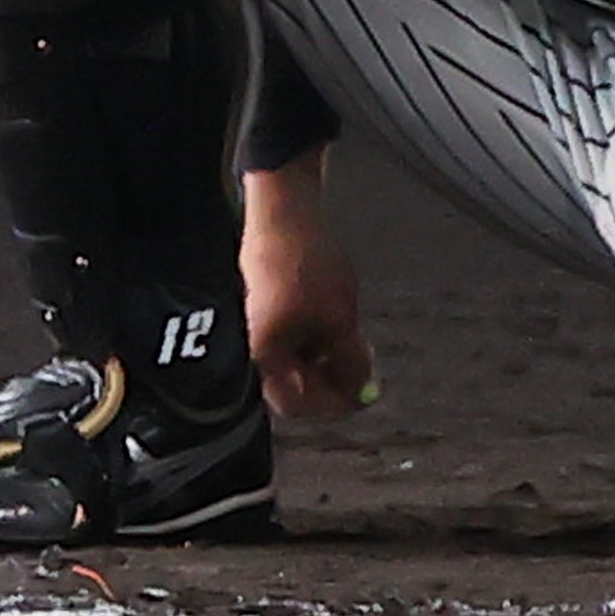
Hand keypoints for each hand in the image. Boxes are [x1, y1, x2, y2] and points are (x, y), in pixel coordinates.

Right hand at [242, 152, 379, 421]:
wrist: (284, 212)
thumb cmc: (308, 267)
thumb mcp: (341, 321)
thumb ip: (350, 365)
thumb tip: (361, 393)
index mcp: (264, 355)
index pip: (298, 404)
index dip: (333, 403)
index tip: (363, 393)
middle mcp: (251, 347)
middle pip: (293, 384)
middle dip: (330, 379)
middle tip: (360, 364)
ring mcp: (254, 328)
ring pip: (293, 361)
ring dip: (324, 357)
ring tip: (348, 336)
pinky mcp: (260, 310)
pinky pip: (288, 339)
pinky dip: (312, 338)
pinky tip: (331, 319)